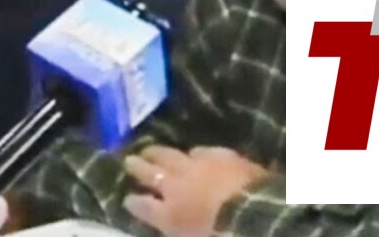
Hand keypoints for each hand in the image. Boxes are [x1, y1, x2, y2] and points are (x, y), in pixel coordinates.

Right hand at [122, 146, 267, 236]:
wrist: (251, 211)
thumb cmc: (218, 233)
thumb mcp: (186, 232)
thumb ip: (169, 221)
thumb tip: (157, 214)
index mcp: (168, 213)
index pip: (143, 206)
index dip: (134, 202)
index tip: (126, 198)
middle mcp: (176, 185)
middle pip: (150, 172)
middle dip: (138, 166)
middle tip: (129, 159)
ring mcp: (196, 167)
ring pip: (170, 156)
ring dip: (160, 154)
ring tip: (153, 151)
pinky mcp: (219, 156)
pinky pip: (201, 152)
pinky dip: (195, 154)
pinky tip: (194, 153)